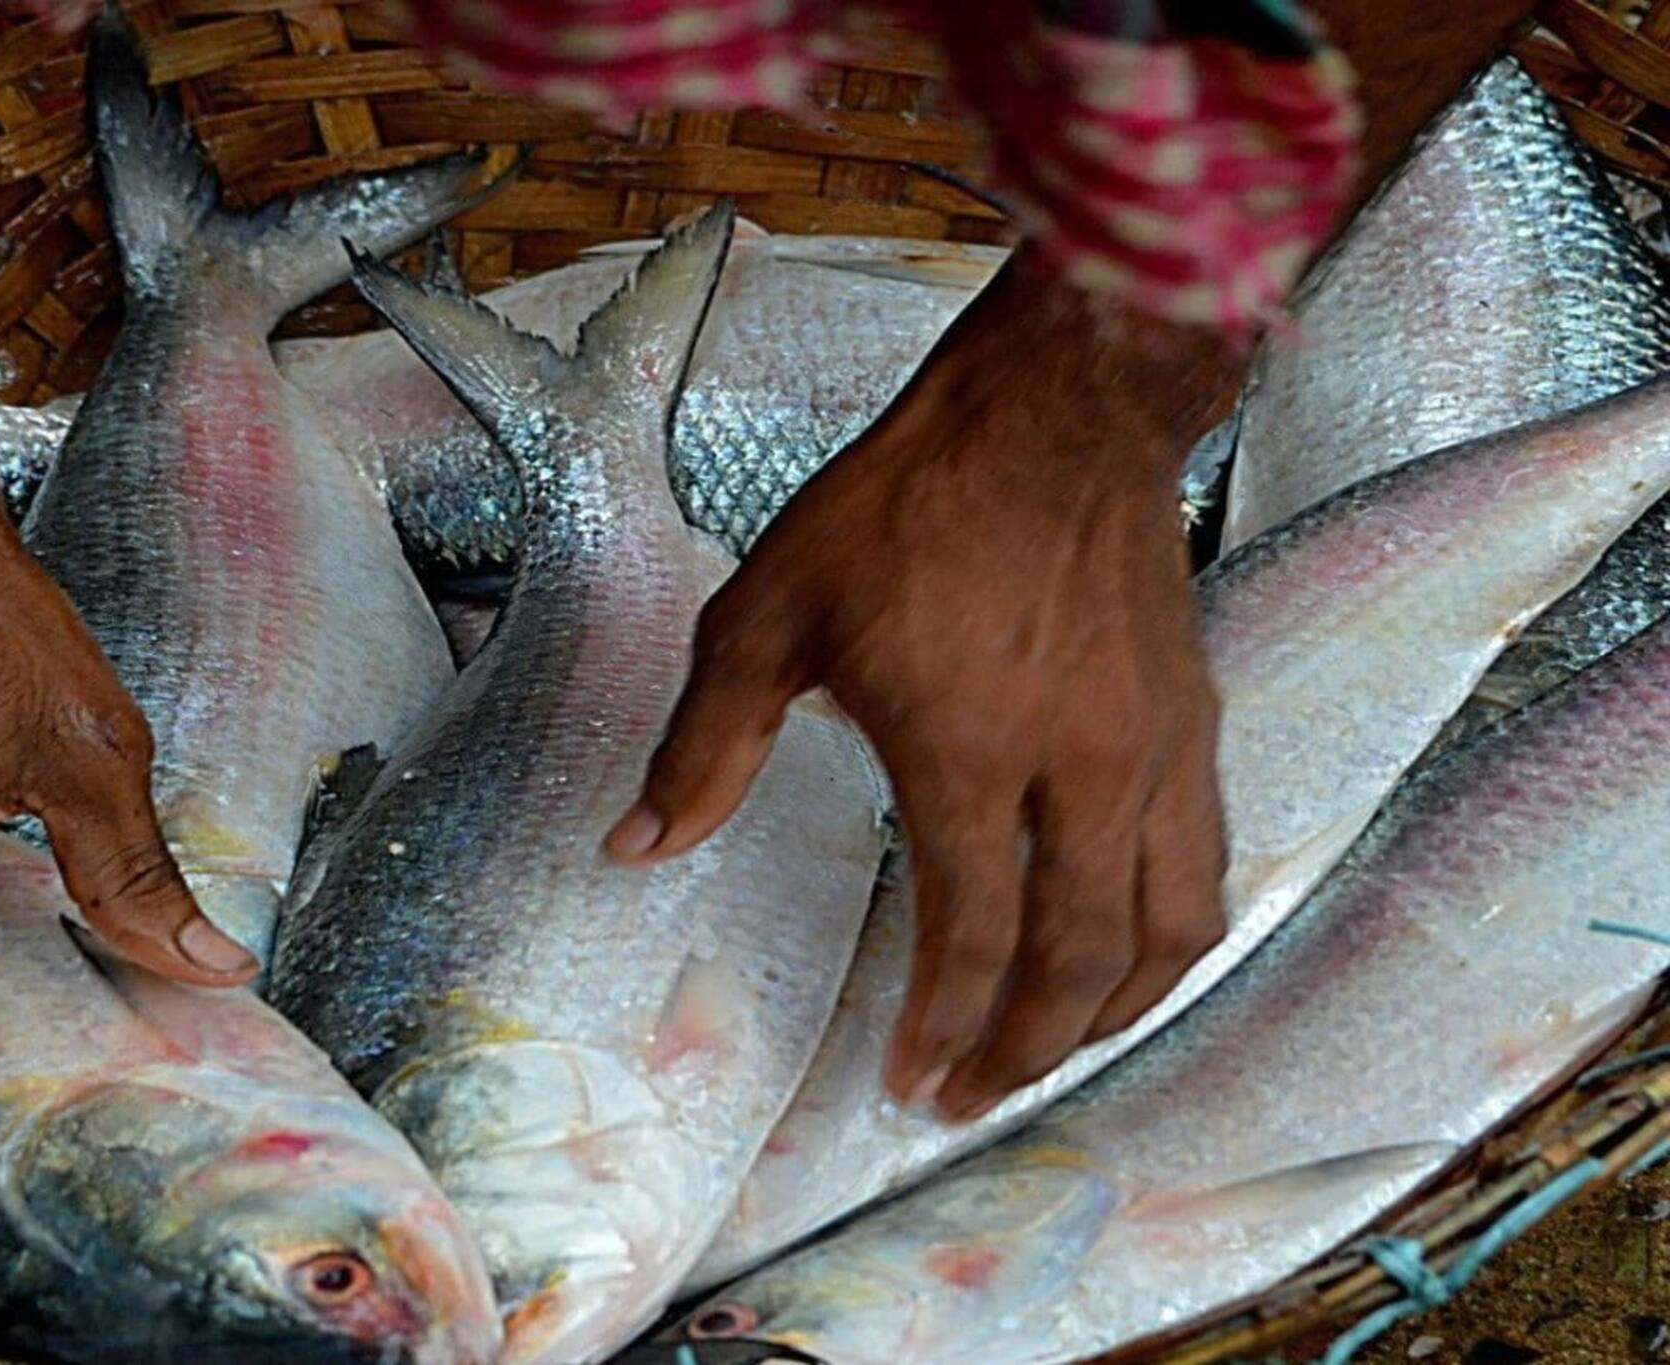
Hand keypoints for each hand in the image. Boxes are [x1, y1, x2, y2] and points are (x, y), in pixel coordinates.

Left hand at [606, 256, 1232, 1121]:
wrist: (1052, 411)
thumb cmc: (908, 504)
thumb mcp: (770, 614)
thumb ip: (704, 745)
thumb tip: (633, 849)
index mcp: (965, 747)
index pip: (971, 933)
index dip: (943, 1026)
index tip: (912, 1082)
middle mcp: (1077, 765)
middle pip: (1077, 960)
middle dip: (1024, 1049)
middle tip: (974, 1095)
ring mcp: (1152, 747)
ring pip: (1166, 930)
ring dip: (1112, 1013)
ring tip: (1054, 1049)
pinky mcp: (1194, 722)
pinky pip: (1205, 863)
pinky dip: (1170, 935)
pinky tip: (1129, 950)